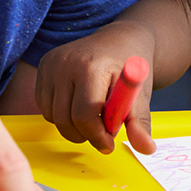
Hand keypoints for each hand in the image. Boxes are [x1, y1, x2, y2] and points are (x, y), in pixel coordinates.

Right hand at [36, 23, 157, 154]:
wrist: (119, 41)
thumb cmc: (129, 70)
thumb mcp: (139, 95)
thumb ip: (139, 122)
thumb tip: (146, 149)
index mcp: (92, 67)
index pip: (85, 114)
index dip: (97, 135)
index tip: (109, 144)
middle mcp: (67, 62)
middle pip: (66, 119)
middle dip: (85, 134)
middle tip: (102, 131)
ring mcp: (52, 64)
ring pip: (53, 116)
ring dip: (72, 126)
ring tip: (93, 115)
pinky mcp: (44, 66)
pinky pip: (45, 106)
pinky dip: (61, 114)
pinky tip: (78, 104)